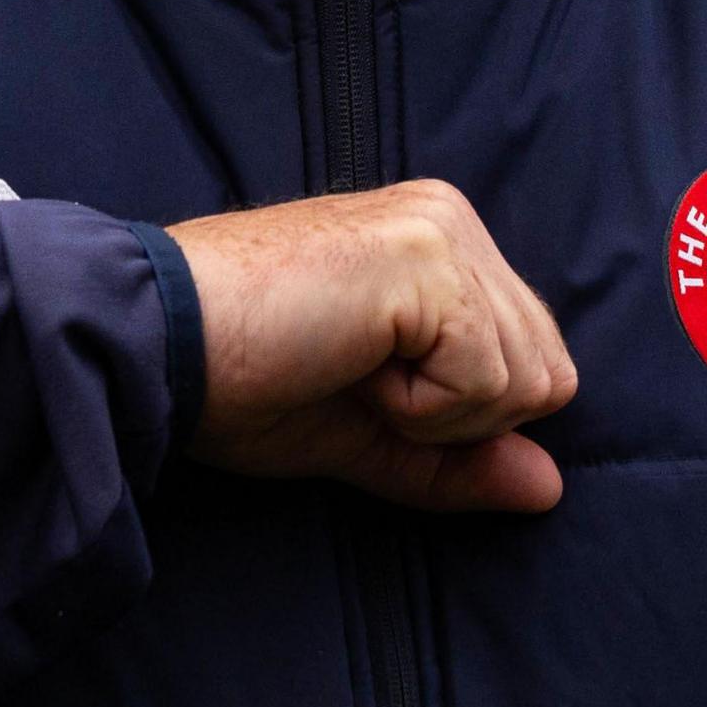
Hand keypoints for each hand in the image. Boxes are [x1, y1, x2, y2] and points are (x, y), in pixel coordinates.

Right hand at [165, 180, 577, 513]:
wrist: (158, 346)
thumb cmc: (240, 381)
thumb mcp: (368, 434)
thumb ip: (459, 458)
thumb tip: (548, 488)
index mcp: (440, 241)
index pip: (531, 363)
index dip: (457, 417)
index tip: (361, 385)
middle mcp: (452, 219)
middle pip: (545, 375)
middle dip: (457, 417)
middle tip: (354, 380)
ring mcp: (444, 231)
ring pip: (528, 382)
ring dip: (436, 412)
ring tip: (346, 366)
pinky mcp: (430, 259)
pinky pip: (486, 382)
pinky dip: (419, 406)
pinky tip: (346, 363)